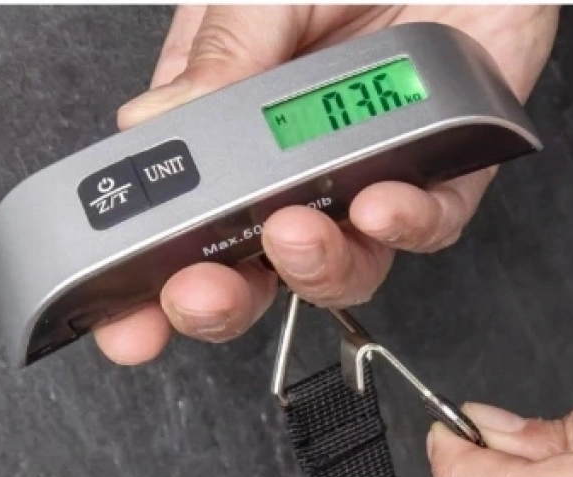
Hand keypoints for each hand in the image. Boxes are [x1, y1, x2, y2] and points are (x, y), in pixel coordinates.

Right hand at [94, 4, 558, 364]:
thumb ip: (220, 56)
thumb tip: (153, 124)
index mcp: (240, 134)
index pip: (191, 226)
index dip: (157, 283)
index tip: (128, 324)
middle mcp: (306, 175)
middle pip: (262, 272)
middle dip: (226, 300)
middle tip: (201, 294)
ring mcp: (371, 183)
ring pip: (346, 268)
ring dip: (315, 266)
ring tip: (294, 232)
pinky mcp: (444, 180)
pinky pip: (428, 225)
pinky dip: (403, 222)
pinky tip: (379, 203)